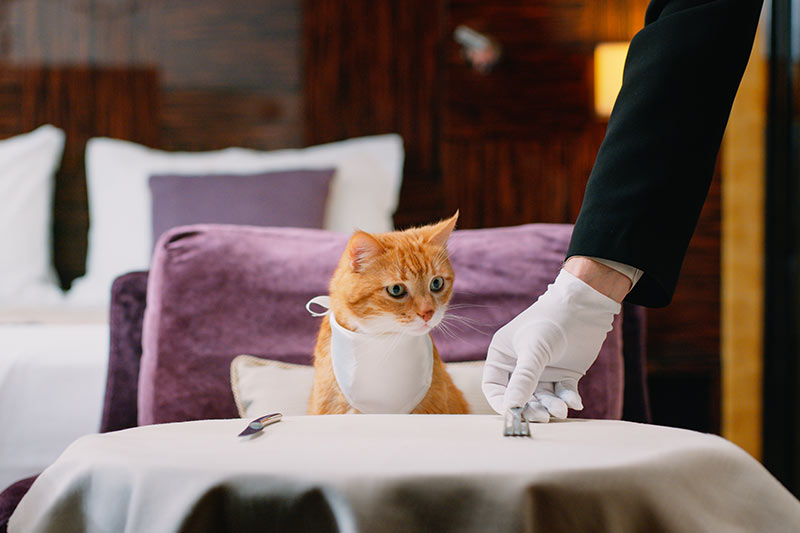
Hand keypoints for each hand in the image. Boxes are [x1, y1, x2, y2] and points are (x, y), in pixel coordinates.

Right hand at [481, 267, 621, 421]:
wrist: (583, 306)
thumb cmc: (550, 321)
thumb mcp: (533, 350)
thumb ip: (523, 380)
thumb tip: (511, 407)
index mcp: (503, 356)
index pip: (494, 387)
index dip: (502, 402)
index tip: (513, 414)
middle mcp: (521, 366)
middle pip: (520, 397)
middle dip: (530, 408)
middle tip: (542, 417)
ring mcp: (543, 371)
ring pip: (543, 398)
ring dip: (551, 406)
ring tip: (561, 409)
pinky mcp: (564, 373)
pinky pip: (563, 393)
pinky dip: (568, 399)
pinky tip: (574, 402)